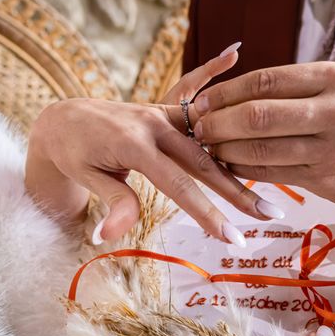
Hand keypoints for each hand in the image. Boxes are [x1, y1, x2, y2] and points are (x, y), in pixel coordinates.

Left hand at [25, 45, 282, 244]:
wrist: (64, 118)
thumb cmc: (73, 152)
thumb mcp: (84, 175)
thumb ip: (110, 200)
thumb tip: (111, 237)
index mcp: (134, 143)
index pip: (178, 185)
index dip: (206, 213)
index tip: (232, 238)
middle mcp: (153, 124)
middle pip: (204, 162)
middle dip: (238, 191)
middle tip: (270, 214)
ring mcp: (162, 115)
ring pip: (208, 144)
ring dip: (238, 166)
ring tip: (268, 186)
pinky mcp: (165, 113)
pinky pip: (200, 120)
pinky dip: (224, 129)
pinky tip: (242, 98)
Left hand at [191, 62, 334, 219]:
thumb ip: (290, 88)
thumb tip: (227, 93)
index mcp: (334, 78)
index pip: (265, 80)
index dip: (226, 92)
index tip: (202, 101)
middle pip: (258, 114)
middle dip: (219, 122)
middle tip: (199, 127)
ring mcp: (332, 147)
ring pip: (261, 148)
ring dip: (226, 148)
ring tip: (208, 146)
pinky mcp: (324, 177)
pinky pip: (270, 172)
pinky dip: (243, 168)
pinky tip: (228, 164)